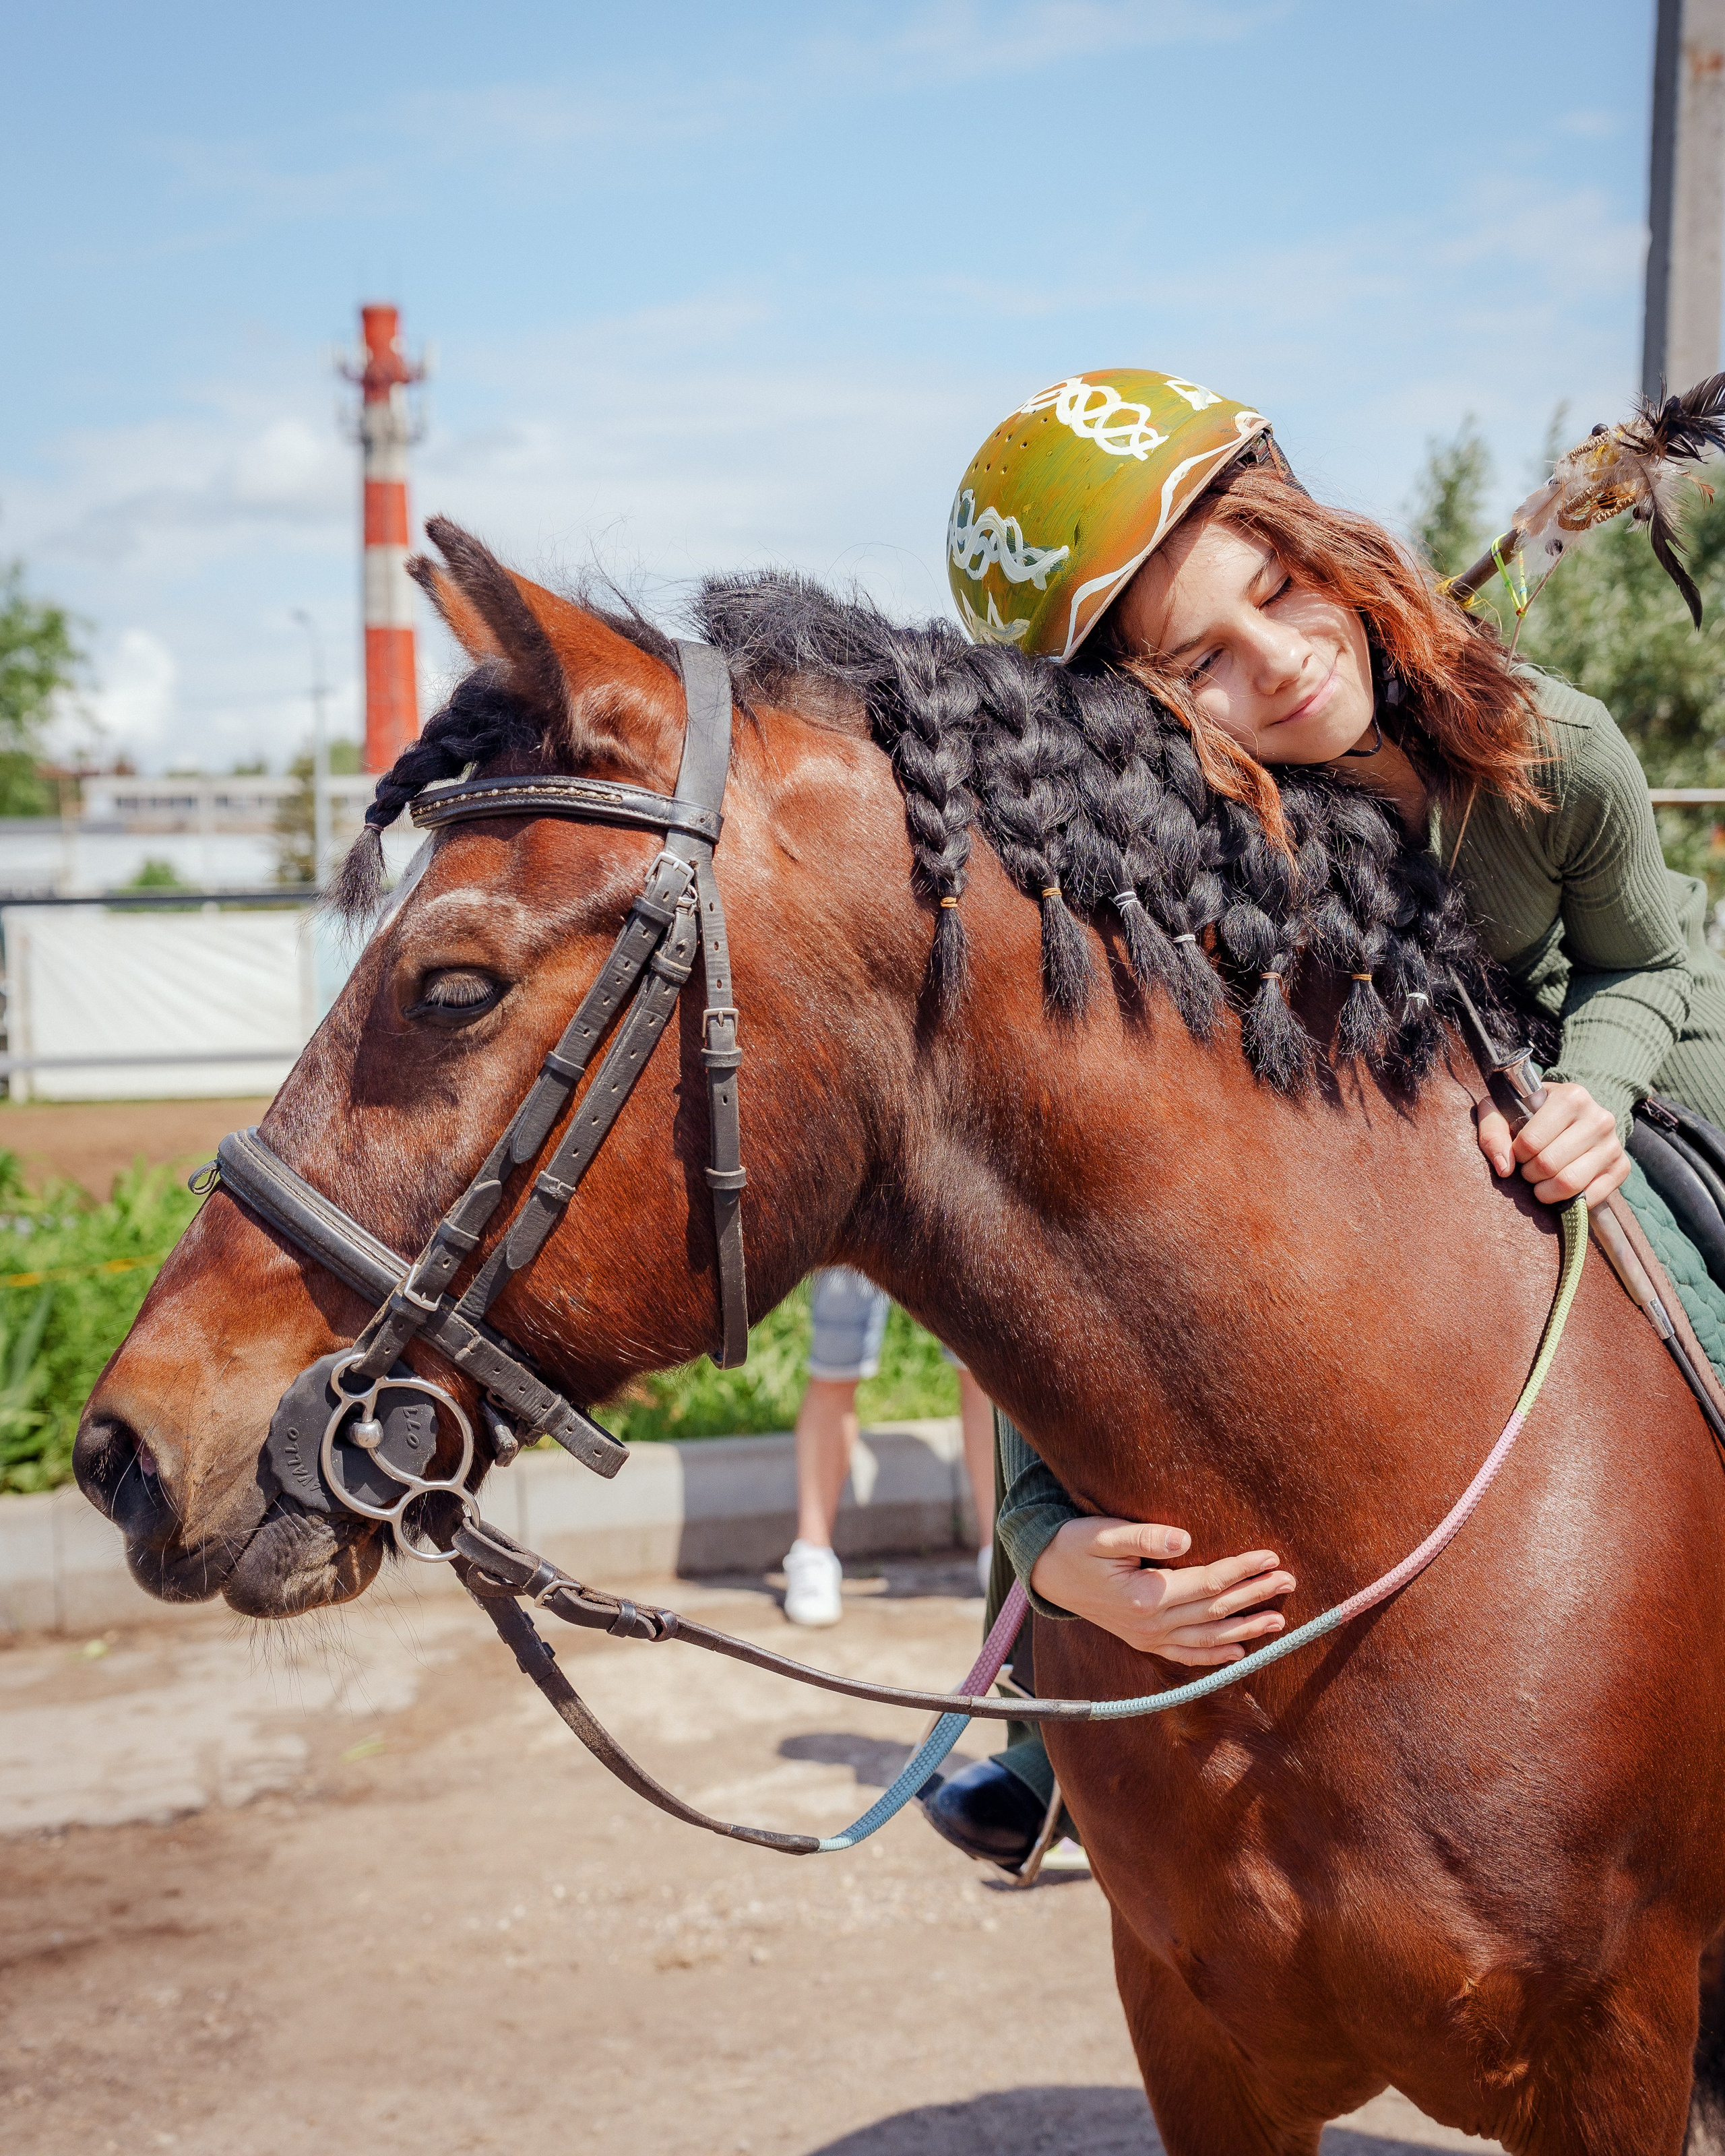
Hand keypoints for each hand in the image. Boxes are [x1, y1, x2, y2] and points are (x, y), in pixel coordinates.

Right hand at [1028, 1517, 1295, 1666]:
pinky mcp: (1143, 1641)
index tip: (1270, 1557)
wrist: (1048, 1573)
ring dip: (1246, 1628)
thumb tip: (1186, 1540)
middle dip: (1255, 1595)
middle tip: (1289, 1580)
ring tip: (1279, 1619)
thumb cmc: (1075, 1546)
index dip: (1241, 1570)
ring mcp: (1148, 1637)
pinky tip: (1239, 1652)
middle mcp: (1151, 1624)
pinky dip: (1215, 1655)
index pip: (1208, 1584)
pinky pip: (1187, 1654)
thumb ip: (1143, 1536)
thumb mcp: (1103, 1534)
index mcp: (1146, 1596)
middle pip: (1215, 1611)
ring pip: (1208, 1637)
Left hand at [1475, 1079, 1628, 1210]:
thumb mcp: (1504, 1111)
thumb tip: (1504, 1168)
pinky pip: (1591, 1197)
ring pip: (1569, 1183)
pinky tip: (1561, 1188)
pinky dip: (1569, 1201)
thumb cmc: (1532, 1113)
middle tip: (1529, 1168)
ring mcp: (1613, 1144)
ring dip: (1546, 1191)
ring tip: (1542, 1180)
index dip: (1517, 1154)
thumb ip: (1493, 1131)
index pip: (1531, 1141)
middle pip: (1548, 1164)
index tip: (1519, 1151)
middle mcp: (1599, 1118)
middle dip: (1530, 1174)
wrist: (1575, 1116)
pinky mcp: (1621, 1168)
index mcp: (1572, 1097)